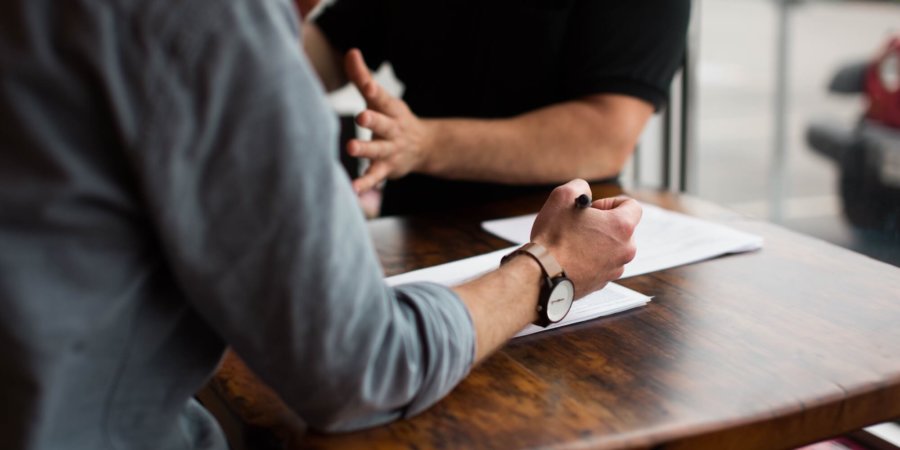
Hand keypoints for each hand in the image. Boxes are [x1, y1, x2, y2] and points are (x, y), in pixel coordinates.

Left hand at [344, 49, 431, 192]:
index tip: (367, 85)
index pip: (382, 98)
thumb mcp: (380, 98)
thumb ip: (362, 77)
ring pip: (378, 150)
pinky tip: (353, 189)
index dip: (374, 90)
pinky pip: (375, 176)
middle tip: (361, 116)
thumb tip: (351, 51)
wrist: (424, 147)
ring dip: (366, 150)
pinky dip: (365, 183)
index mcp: (390, 109)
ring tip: (351, 148)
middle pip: (383, 123)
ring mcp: (391, 150)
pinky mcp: (387, 168)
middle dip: (373, 120)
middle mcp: (392, 129)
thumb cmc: (392, 118)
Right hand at [530, 179, 640, 297]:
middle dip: (603, 224)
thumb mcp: (562, 197)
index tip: (594, 209)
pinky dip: (590, 259)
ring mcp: (615, 268)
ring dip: (597, 242)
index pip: (632, 206)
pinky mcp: (603, 282)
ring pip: (612, 248)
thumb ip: (580, 187)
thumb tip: (585, 193)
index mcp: (621, 227)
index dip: (611, 202)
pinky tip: (571, 257)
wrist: (542, 274)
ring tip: (573, 243)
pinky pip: (602, 265)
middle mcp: (625, 249)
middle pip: (622, 229)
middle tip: (580, 225)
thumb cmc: (553, 237)